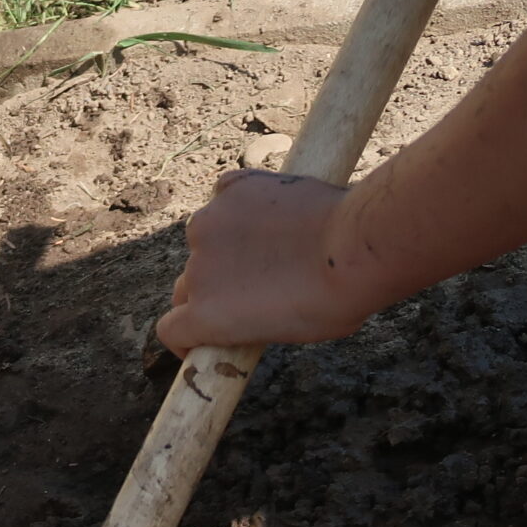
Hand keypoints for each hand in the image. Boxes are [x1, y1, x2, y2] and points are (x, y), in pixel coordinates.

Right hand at [157, 170, 380, 353]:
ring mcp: (211, 223)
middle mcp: (196, 270)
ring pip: (205, 237)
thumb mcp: (285, 331)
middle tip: (248, 287)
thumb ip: (248, 321)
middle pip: (188, 284)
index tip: (201, 337)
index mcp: (204, 315)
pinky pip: (224, 193)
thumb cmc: (333, 299)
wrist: (357, 245)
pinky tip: (264, 208)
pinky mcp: (235, 188)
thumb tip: (249, 307)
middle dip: (210, 289)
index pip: (170, 329)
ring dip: (224, 243)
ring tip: (267, 242)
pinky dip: (237, 202)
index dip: (186, 336)